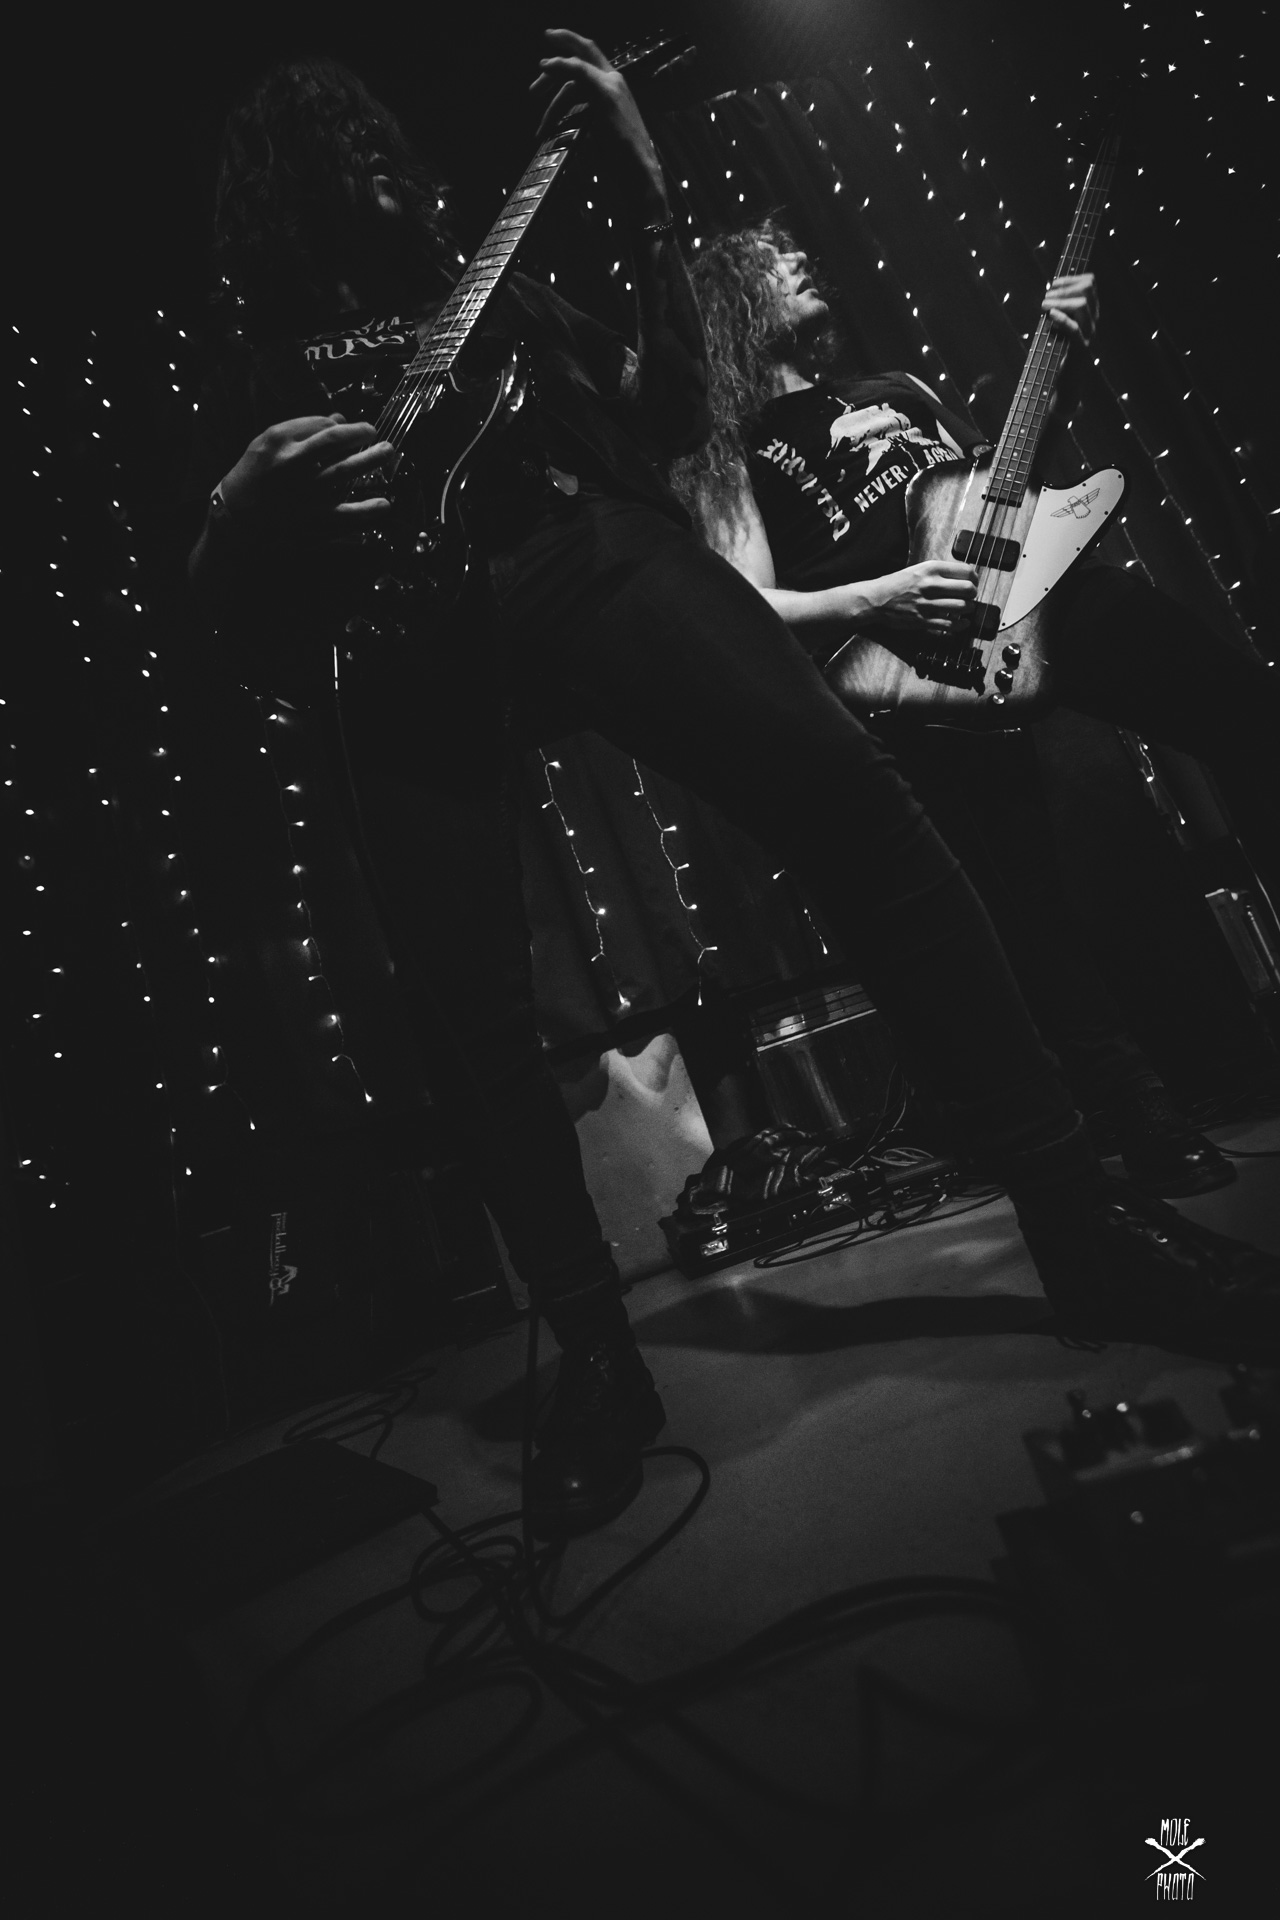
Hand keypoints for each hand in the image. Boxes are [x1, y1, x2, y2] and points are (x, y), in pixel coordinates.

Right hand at [217, 415, 394, 530]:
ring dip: (372, 461)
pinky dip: (369, 510)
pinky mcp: (315, 521)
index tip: (356, 429)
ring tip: (387, 453)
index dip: (345, 427)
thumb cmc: (254, 476)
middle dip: (363, 436)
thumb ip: (303, 429)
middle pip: (338, 444)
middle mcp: (295, 465)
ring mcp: (307, 494)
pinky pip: (348, 515)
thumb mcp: (268, 443)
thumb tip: (339, 420)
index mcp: (281, 443)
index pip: (323, 427)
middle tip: (378, 435)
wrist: (237, 518)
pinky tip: (384, 504)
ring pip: (346, 472)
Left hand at [531, 28, 667, 218]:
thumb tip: (566, 114)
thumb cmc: (622, 163)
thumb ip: (587, 115)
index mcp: (616, 89)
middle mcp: (616, 81)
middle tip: (543, 49)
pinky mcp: (606, 95)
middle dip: (563, 41)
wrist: (640, 176)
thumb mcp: (602, 132)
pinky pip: (579, 71)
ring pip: (574, 69)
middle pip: (586, 50)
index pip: (591, 60)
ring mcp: (612, 86)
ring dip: (550, 81)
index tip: (550, 58)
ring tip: (533, 93)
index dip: (571, 52)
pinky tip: (546, 66)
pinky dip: (561, 66)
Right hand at [870, 560, 977, 634]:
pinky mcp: (923, 620)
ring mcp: (927, 604)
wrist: (876, 599)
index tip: (973, 582)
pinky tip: (962, 623)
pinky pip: (950, 625)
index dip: (974, 578)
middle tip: (970, 596)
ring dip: (968, 610)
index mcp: (931, 569)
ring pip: (962, 607)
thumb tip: (964, 577)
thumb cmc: (898, 584)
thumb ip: (941, 572)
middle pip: (968, 589)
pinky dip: (960, 625)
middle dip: (973, 594)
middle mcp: (931, 585)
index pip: (966, 570)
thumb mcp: (919, 569)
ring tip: (965, 609)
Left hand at [1042, 271, 1098, 348]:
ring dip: (1061, 302)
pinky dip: (1062, 319)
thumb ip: (1061, 308)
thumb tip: (1050, 292)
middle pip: (1087, 289)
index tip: (1054, 285)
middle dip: (1064, 289)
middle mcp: (1093, 319)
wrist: (1069, 381)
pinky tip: (1051, 315)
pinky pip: (1075, 329)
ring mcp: (1089, 333)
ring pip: (1082, 305)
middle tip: (1046, 298)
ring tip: (1045, 306)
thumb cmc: (1061, 352)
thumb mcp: (1062, 324)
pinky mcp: (1081, 348)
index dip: (1071, 279)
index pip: (1090, 283)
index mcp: (1090, 311)